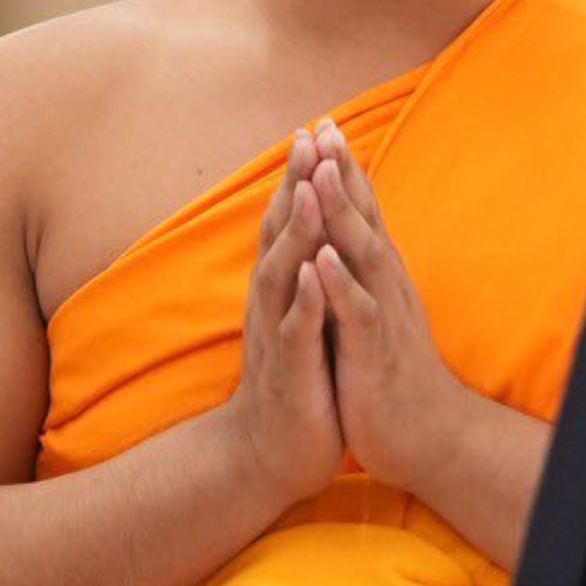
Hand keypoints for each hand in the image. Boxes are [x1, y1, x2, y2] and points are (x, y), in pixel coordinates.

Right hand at [221, 126, 341, 504]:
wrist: (268, 455)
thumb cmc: (295, 383)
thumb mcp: (299, 321)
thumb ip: (301, 277)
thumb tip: (310, 232)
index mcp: (280, 290)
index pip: (288, 223)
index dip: (300, 177)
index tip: (316, 129)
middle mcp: (272, 303)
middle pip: (279, 233)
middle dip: (293, 185)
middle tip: (305, 136)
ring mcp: (278, 334)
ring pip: (283, 272)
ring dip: (295, 230)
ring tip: (308, 189)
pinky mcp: (291, 369)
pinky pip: (297, 329)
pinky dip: (306, 298)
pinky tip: (316, 272)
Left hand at [308, 118, 466, 489]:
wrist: (429, 438)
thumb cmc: (394, 374)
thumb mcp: (375, 312)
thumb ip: (364, 273)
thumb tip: (350, 235)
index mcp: (379, 277)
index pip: (362, 212)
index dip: (344, 169)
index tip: (324, 126)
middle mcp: (385, 286)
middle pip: (365, 218)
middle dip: (344, 172)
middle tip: (326, 126)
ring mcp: (383, 317)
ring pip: (364, 255)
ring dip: (344, 213)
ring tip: (324, 173)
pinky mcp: (375, 354)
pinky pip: (358, 314)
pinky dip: (340, 285)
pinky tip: (321, 260)